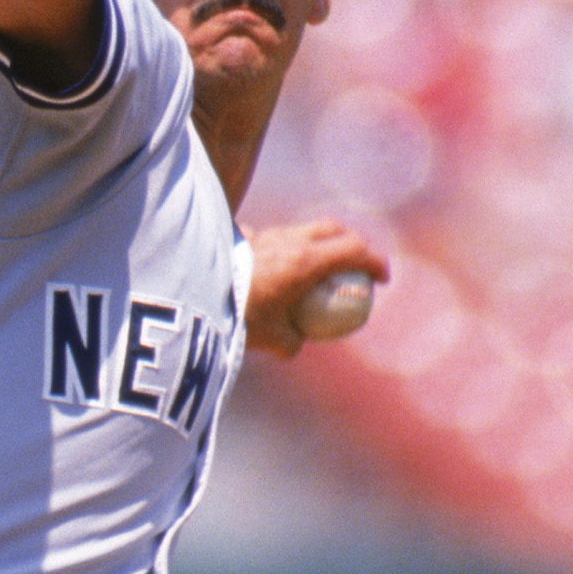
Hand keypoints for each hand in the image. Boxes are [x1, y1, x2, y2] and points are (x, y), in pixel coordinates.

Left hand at [245, 218, 390, 355]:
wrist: (190, 295)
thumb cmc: (236, 318)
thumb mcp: (270, 339)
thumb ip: (290, 342)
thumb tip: (296, 344)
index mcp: (306, 262)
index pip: (355, 250)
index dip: (375, 262)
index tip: (382, 279)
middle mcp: (289, 241)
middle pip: (332, 229)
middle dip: (351, 243)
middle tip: (355, 265)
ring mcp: (264, 235)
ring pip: (301, 229)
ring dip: (316, 243)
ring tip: (316, 268)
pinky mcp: (241, 238)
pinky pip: (271, 238)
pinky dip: (282, 249)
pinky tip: (272, 267)